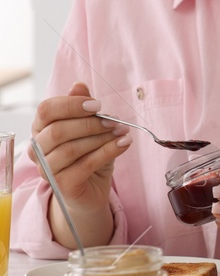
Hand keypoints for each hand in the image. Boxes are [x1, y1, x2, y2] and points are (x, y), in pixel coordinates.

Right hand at [31, 83, 127, 243]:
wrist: (92, 190)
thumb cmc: (89, 155)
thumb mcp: (90, 128)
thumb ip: (84, 108)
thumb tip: (79, 85)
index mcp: (41, 129)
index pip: (46, 110)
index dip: (72, 104)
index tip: (98, 105)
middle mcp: (38, 149)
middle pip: (58, 131)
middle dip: (91, 123)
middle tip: (116, 121)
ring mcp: (47, 169)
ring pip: (71, 149)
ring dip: (101, 138)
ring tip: (123, 132)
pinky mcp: (62, 185)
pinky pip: (85, 165)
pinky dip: (108, 152)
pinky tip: (124, 144)